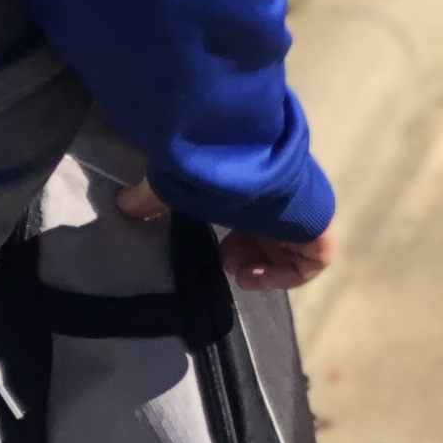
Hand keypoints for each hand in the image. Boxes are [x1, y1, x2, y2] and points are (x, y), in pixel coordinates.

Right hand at [114, 178, 338, 289]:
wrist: (255, 166)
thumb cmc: (221, 171)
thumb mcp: (184, 186)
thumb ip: (155, 197)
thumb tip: (122, 203)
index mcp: (262, 190)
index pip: (257, 223)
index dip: (238, 244)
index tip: (218, 252)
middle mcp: (287, 204)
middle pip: (273, 241)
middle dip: (246, 258)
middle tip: (226, 262)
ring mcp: (306, 218)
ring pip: (289, 253)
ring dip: (262, 269)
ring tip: (240, 271)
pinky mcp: (320, 232)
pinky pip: (310, 265)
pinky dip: (284, 276)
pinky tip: (254, 275)